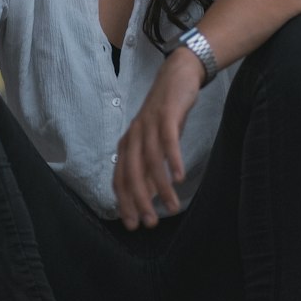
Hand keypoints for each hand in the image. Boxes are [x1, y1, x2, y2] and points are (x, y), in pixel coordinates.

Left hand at [113, 48, 203, 228]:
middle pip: (132, 174)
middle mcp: (134, 136)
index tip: (133, 224)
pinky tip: (179, 178)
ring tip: (173, 207)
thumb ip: (148, 167)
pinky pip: (168, 141)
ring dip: (161, 187)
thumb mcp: (154, 143)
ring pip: (151, 162)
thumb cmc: (166, 115)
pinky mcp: (167, 115)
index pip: (120, 179)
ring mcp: (149, 125)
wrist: (178, 76)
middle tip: (150, 222)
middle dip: (139, 201)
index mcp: (127, 144)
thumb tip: (146, 198)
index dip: (125, 203)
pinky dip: (173, 161)